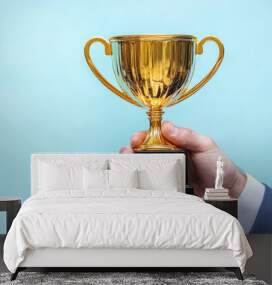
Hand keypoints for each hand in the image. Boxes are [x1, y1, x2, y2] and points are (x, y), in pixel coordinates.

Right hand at [120, 121, 246, 197]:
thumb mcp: (205, 145)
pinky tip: (133, 179)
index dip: (142, 135)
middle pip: (143, 148)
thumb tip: (166, 127)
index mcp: (175, 140)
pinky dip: (139, 178)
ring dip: (132, 162)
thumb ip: (187, 135)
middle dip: (131, 148)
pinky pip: (149, 179)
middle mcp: (167, 153)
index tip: (137, 139)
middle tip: (128, 152)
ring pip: (143, 163)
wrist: (226, 190)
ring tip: (126, 164)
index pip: (154, 133)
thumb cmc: (218, 164)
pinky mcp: (165, 183)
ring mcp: (165, 168)